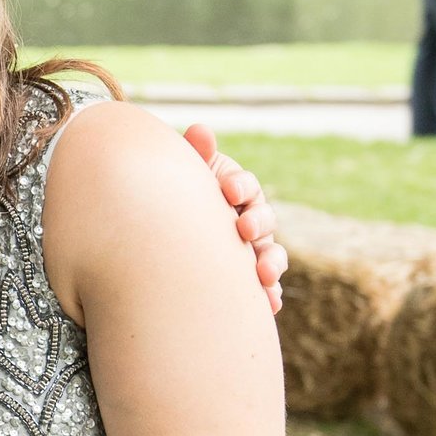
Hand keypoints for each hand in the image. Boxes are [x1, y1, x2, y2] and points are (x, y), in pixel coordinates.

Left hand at [184, 124, 286, 312]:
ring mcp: (252, 250)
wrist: (164, 238)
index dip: (240, 186)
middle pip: (264, 219)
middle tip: (244, 228)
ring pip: (271, 254)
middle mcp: (249, 219)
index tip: (227, 190)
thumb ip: (195, 156)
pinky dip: (271, 295)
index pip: (245, 186)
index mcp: (235, 192)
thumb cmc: (175, 200)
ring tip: (263, 274)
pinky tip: (270, 305)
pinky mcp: (250, 280)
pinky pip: (267, 287)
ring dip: (271, 263)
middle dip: (258, 223)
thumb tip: (200, 130)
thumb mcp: (184, 178)